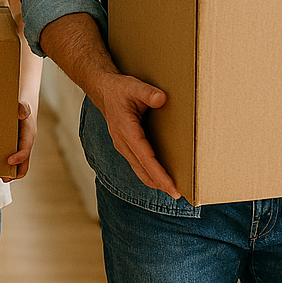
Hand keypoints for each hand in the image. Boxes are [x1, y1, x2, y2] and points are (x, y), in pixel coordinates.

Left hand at [5, 102, 35, 180]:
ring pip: (17, 167)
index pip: (26, 150)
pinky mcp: (12, 151)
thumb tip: (21, 114)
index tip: (9, 161)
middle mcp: (25, 146)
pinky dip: (3, 166)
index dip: (19, 158)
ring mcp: (19, 150)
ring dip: (8, 173)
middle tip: (4, 178)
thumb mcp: (22, 106)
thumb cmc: (20, 109)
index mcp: (28, 137)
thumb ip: (22, 108)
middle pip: (24, 165)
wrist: (21, 110)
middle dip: (15, 173)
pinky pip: (10, 163)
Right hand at [88, 72, 177, 197]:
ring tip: (172, 191)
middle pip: (143, 170)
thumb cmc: (119, 89)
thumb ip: (148, 93)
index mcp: (126, 131)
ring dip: (154, 182)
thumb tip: (162, 99)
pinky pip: (137, 165)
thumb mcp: (134, 86)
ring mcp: (123, 146)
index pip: (146, 159)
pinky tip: (159, 180)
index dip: (160, 175)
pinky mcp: (125, 146)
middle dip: (160, 184)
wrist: (103, 90)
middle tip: (178, 195)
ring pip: (139, 170)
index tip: (172, 187)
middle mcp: (123, 143)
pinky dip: (149, 175)